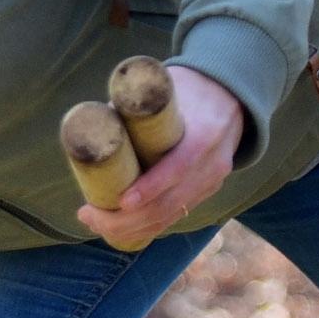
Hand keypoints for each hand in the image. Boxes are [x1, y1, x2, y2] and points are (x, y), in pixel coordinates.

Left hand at [76, 64, 245, 251]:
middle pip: (170, 204)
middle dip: (127, 220)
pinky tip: (120, 229)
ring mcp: (212, 181)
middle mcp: (212, 164)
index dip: (150, 188)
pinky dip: (147, 226)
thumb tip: (89, 132)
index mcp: (204, 135)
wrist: (230, 94)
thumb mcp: (165, 89)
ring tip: (94, 223)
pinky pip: (175, 215)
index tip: (121, 201)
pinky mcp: (207, 190)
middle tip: (89, 216)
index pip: (178, 168)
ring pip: (170, 216)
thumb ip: (131, 109)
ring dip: (131, 229)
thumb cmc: (188, 88)